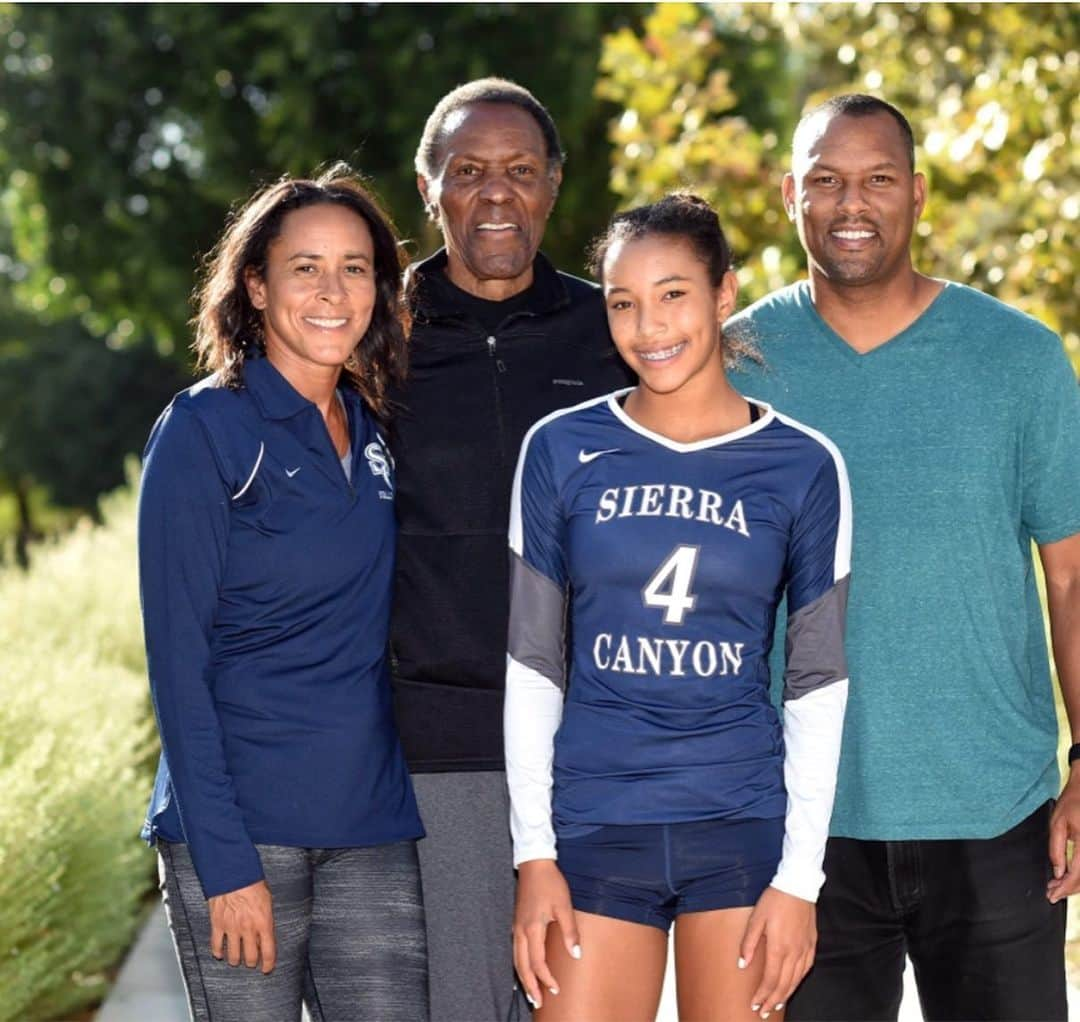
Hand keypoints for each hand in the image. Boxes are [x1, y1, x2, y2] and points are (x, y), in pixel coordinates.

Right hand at [208, 879, 275, 972]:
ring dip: (236, 960)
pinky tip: (220, 953)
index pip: (268, 951)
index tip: (267, 969)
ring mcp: (231, 928)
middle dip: (251, 962)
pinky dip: (218, 952)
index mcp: (263, 922)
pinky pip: (216, 945)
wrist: (233, 873)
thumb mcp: (267, 900)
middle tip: (251, 962)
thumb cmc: (252, 882)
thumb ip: (266, 919)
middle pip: (250, 957)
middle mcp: (248, 928)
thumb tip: (265, 934)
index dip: (268, 964)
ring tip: (237, 959)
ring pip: (233, 955)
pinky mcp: (217, 924)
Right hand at [512, 859, 580, 1009]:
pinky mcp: (516, 922)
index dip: (546, 979)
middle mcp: (520, 931)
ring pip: (516, 959)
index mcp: (532, 929)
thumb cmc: (550, 883)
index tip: (556, 989)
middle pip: (522, 966)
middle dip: (530, 986)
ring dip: (523, 977)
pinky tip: (523, 968)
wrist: (534, 864)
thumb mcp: (564, 906)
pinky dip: (518, 964)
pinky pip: (514, 950)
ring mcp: (516, 926)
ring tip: (530, 992)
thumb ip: (570, 931)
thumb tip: (576, 955)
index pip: (538, 963)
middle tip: (537, 1002)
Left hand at [739, 885, 815, 1018]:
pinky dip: (799, 981)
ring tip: (776, 1004)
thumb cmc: (774, 900)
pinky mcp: (812, 944)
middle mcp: (794, 952)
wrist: (798, 885)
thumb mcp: (756, 918)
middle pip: (784, 984)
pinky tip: (793, 984)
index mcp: (779, 947)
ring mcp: (805, 949)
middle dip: (773, 1001)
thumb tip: (742, 965)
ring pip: (796, 979)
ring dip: (786, 994)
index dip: (762, 995)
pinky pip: (806, 968)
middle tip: (764, 1012)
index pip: (770, 979)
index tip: (754, 1004)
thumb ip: (748, 943)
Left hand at [1048, 774, 1079, 902]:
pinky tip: (1068, 876)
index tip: (1052, 895)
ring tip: (1057, 886)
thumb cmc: (1072, 804)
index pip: (1077, 874)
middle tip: (1052, 892)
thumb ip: (1056, 849)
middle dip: (1069, 889)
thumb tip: (1057, 872)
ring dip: (1075, 884)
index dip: (1065, 888)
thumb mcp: (1057, 823)